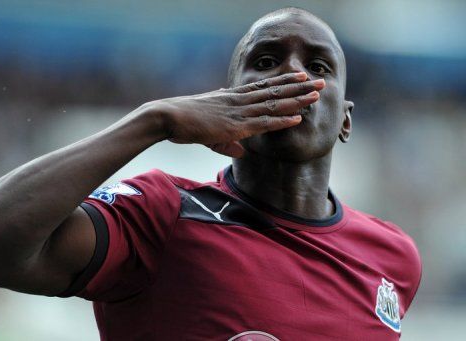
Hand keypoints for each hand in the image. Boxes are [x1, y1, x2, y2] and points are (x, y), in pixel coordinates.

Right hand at [154, 72, 324, 156]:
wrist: (168, 117)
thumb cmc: (183, 120)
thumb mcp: (208, 127)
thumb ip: (227, 138)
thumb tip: (240, 147)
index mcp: (232, 97)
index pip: (264, 87)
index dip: (284, 82)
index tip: (300, 76)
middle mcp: (239, 101)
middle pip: (275, 91)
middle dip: (300, 87)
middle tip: (320, 81)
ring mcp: (238, 112)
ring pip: (274, 104)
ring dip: (298, 100)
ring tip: (318, 94)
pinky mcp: (235, 126)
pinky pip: (263, 123)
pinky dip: (282, 120)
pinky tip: (298, 117)